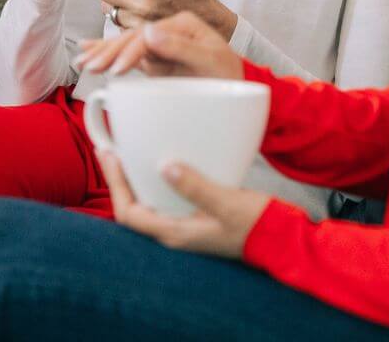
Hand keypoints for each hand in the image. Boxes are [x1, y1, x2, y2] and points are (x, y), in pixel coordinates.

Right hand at [75, 10, 243, 80]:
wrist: (237, 95)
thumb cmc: (229, 77)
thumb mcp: (211, 61)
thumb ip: (182, 46)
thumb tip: (149, 31)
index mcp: (184, 23)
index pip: (151, 34)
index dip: (131, 50)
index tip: (116, 68)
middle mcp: (170, 30)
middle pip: (134, 37)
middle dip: (110, 51)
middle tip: (90, 67)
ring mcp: (161, 45)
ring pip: (127, 45)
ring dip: (103, 52)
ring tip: (83, 60)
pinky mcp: (156, 60)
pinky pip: (129, 56)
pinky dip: (108, 54)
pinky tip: (89, 52)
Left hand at [98, 150, 269, 258]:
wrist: (280, 238)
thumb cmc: (255, 224)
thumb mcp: (226, 202)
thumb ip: (195, 186)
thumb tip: (164, 167)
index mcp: (175, 232)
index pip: (129, 213)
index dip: (115, 184)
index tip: (108, 154)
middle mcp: (176, 231)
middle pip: (134, 207)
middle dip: (121, 179)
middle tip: (111, 149)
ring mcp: (187, 224)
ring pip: (150, 202)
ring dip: (138, 179)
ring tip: (131, 152)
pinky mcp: (198, 215)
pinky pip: (169, 197)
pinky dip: (160, 179)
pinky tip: (168, 161)